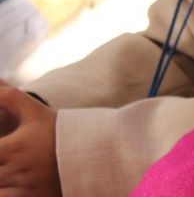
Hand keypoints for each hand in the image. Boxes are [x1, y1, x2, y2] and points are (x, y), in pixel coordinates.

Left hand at [0, 80, 60, 196]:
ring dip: (1, 182)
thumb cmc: (59, 131)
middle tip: (3, 159)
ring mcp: (25, 187)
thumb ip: (12, 98)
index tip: (0, 147)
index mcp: (14, 147)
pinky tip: (9, 186)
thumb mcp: (37, 112)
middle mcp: (18, 169)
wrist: (92, 150)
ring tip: (7, 172)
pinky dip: (6, 193)